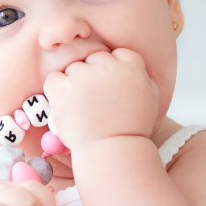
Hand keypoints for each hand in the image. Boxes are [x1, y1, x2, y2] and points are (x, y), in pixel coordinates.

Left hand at [43, 48, 158, 148]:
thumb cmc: (132, 129)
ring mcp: (84, 75)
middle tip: (94, 101)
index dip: (113, 71)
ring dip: (74, 84)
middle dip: (93, 76)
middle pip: (93, 59)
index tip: (111, 89)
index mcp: (132, 65)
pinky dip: (56, 91)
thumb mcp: (151, 99)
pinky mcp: (63, 87)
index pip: (118, 54)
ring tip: (82, 109)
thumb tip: (132, 67)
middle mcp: (108, 66)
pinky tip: (66, 106)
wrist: (113, 151)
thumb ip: (143, 77)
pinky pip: (53, 79)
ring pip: (73, 69)